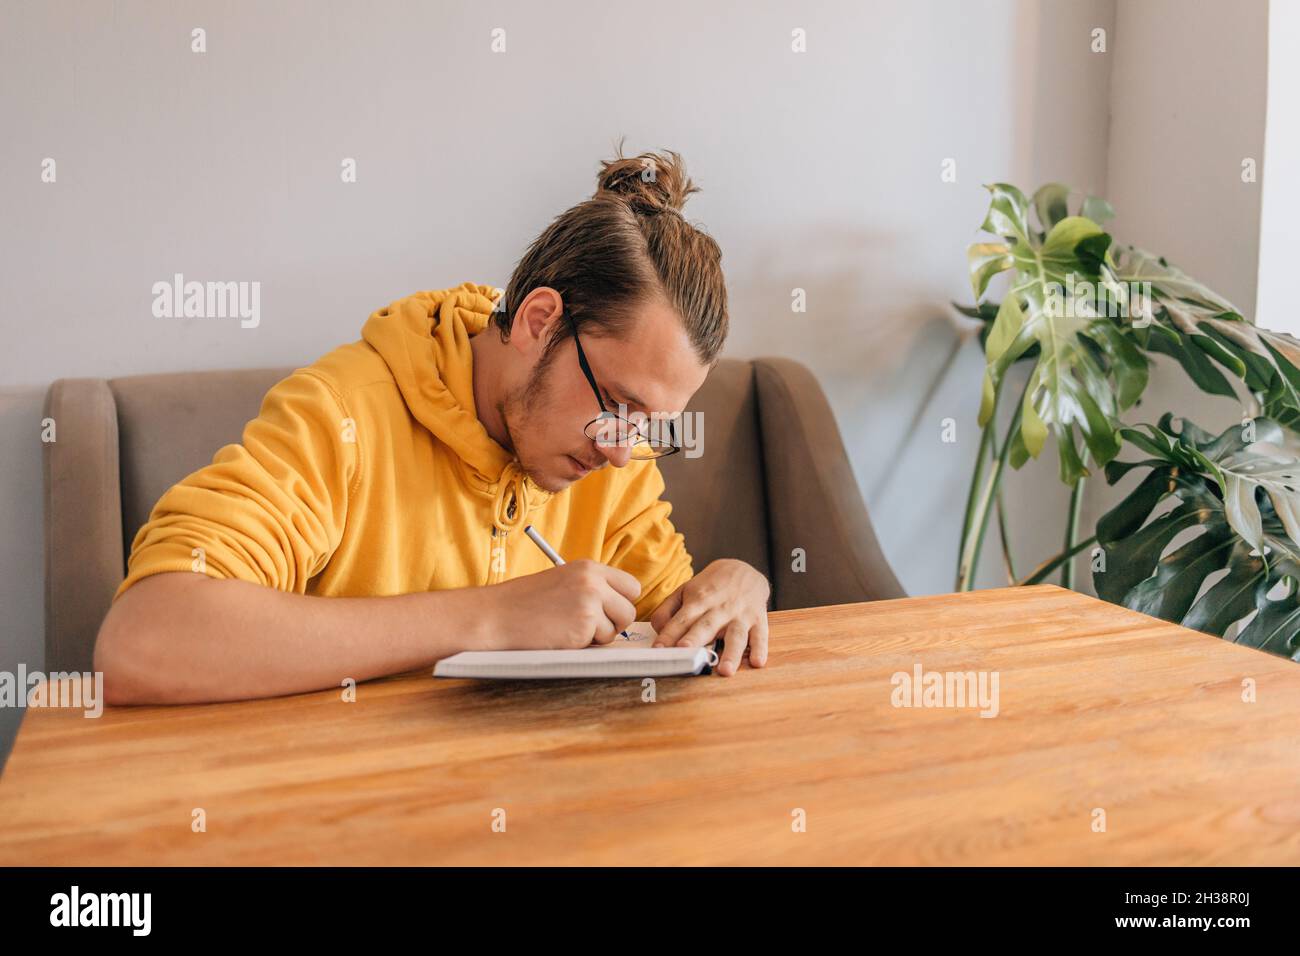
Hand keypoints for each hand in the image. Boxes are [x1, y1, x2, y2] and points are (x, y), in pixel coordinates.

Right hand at [481, 560, 640, 649]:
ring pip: (617, 628)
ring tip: (569, 629)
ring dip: (598, 636)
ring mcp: (590, 602)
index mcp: (588, 567)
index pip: (631, 586)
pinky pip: (600, 642)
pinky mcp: (584, 624)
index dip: (621, 603)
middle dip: (615, 623)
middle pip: (630, 609)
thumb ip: (590, 588)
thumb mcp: (561, 581)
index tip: (607, 612)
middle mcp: (593, 581)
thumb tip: (617, 607)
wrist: (496, 616)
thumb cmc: (523, 603)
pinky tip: (562, 636)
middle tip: (590, 627)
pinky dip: (585, 645)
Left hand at [649, 559, 769, 675]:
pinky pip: (760, 635)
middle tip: (684, 653)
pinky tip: (757, 662)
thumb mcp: (685, 591)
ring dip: (731, 653)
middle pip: (706, 626)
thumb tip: (659, 631)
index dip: (669, 634)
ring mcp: (740, 615)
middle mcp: (719, 608)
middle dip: (695, 639)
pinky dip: (760, 649)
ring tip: (725, 670)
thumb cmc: (709, 587)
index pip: (681, 619)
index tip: (658, 649)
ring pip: (735, 635)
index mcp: (698, 600)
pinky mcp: (758, 620)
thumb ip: (667, 610)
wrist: (743, 569)